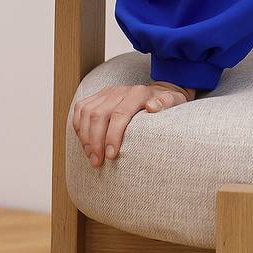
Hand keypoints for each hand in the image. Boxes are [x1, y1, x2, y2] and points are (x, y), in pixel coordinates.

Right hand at [72, 81, 193, 167]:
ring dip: (85, 137)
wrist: (158, 93)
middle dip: (95, 141)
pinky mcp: (98, 96)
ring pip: (87, 112)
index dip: (112, 136)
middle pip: (99, 115)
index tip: (111, 156)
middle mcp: (120, 90)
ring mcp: (107, 92)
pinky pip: (81, 108)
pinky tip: (84, 142)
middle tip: (97, 162)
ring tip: (91, 156)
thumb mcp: (173, 102)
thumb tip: (152, 106)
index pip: (119, 114)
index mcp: (138, 93)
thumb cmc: (166, 103)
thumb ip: (165, 103)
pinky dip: (78, 126)